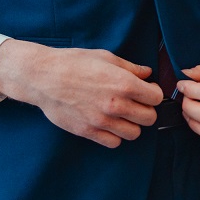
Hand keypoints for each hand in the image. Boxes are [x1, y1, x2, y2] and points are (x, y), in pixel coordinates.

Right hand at [0, 40, 160, 147]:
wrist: (43, 77)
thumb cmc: (73, 63)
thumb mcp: (105, 57)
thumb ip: (130, 68)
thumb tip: (147, 74)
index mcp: (124, 84)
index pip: (156, 98)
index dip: (154, 93)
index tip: (147, 91)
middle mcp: (116, 105)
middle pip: (149, 118)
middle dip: (146, 110)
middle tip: (136, 103)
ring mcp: (102, 120)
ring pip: (134, 133)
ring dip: (132, 124)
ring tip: (122, 115)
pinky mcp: (88, 131)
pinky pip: (114, 142)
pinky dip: (115, 135)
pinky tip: (109, 124)